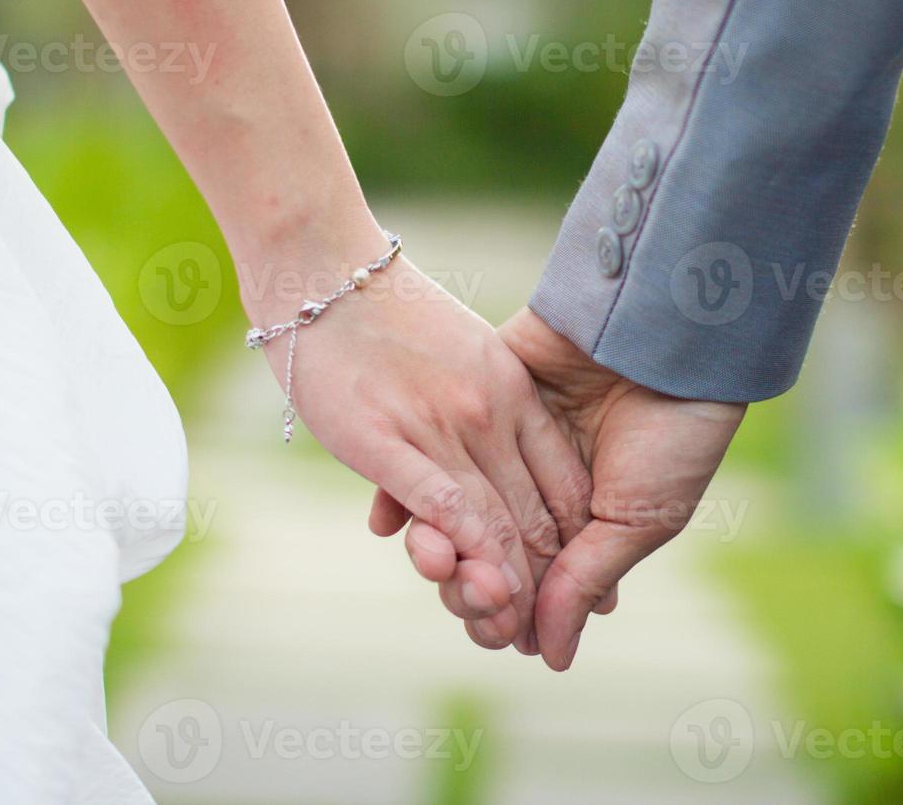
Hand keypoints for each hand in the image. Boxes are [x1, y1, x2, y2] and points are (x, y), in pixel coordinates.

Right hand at [249, 232, 591, 655]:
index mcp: (513, 388)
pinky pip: (443, 506)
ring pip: (493, 522)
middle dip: (545, 581)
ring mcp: (441, 426)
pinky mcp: (387, 441)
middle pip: (534, 513)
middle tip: (547, 631)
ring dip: (505, 587)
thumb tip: (494, 458)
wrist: (321, 271)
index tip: (581, 584)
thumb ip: (487, 403)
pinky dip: (466, 552)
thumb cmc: (384, 313)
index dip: (576, 540)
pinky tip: (474, 586)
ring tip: (511, 632)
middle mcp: (489, 411)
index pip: (562, 481)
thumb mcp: (464, 351)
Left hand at [397, 306, 744, 668]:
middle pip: (478, 551)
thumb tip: (546, 657)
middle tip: (471, 599)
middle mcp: (532, 482)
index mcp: (578, 518)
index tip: (501, 634)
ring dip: (432, 543)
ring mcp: (500, 437)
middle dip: (467, 583)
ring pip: (447, 506)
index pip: (526, 581)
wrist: (668, 336)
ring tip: (433, 562)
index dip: (507, 611)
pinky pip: (424, 446)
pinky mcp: (475, 394)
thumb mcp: (638, 520)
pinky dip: (403, 484)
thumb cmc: (676, 435)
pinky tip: (391, 520)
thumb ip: (581, 582)